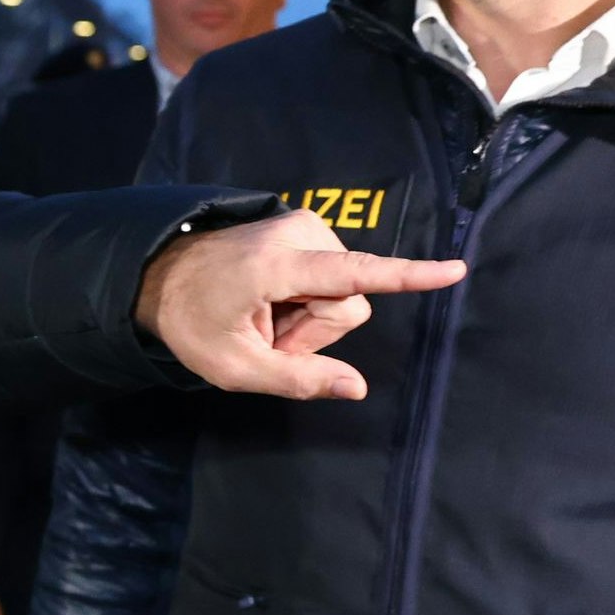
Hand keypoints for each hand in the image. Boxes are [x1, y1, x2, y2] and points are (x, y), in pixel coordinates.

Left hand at [134, 210, 463, 400]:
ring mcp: (304, 226)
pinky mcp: (307, 228)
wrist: (160, 275)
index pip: (355, 274)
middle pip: (348, 304)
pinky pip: (331, 277)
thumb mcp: (234, 367)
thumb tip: (357, 387)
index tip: (454, 270)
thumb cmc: (192, 323)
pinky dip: (305, 298)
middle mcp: (299, 234)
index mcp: (277, 266)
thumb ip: (297, 379)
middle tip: (266, 337)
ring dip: (308, 317)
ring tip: (264, 316)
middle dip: (314, 333)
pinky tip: (270, 300)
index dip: (408, 276)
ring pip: (343, 293)